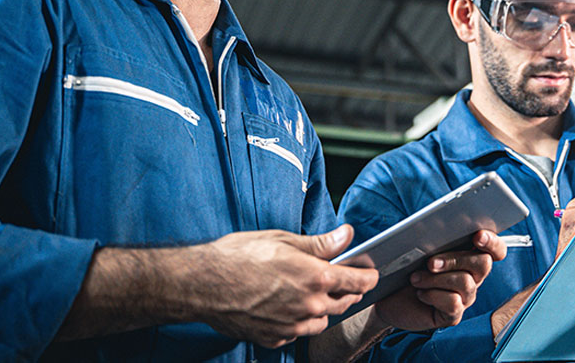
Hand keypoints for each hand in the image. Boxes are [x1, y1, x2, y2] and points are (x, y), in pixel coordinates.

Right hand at [195, 225, 377, 348]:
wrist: (203, 285)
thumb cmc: (239, 257)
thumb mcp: (283, 240)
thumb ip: (321, 244)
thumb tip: (346, 235)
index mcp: (316, 278)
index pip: (358, 282)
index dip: (368, 276)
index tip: (370, 272)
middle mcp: (309, 307)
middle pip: (344, 302)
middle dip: (347, 290)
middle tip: (341, 278)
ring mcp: (293, 326)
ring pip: (323, 321)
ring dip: (323, 308)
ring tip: (309, 291)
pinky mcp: (276, 339)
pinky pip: (298, 332)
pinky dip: (298, 320)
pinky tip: (285, 305)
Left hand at [372, 229, 506, 330]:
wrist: (389, 295)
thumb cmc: (406, 266)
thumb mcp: (418, 247)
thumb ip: (433, 235)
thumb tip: (439, 223)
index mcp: (468, 255)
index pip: (495, 249)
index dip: (492, 242)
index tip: (477, 236)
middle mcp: (473, 277)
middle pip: (483, 263)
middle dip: (456, 259)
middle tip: (430, 262)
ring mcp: (465, 297)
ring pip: (466, 283)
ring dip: (436, 279)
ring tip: (415, 278)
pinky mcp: (453, 315)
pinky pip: (453, 303)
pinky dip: (433, 295)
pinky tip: (420, 293)